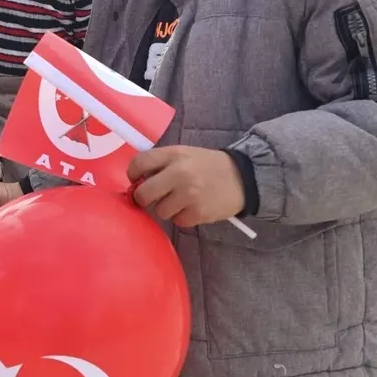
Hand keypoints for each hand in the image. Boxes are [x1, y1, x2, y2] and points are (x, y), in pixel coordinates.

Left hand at [127, 146, 244, 228]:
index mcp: (173, 155)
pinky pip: (177, 221)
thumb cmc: (207, 166)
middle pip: (143, 194)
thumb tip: (136, 182)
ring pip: (159, 211)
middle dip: (144, 198)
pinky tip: (194, 207)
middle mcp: (179, 174)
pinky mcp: (198, 213)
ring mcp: (189, 195)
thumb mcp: (183, 154)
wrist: (243, 178)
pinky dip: (183, 217)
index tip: (137, 180)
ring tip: (182, 200)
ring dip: (167, 209)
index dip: (133, 175)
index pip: (139, 164)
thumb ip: (160, 163)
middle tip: (152, 198)